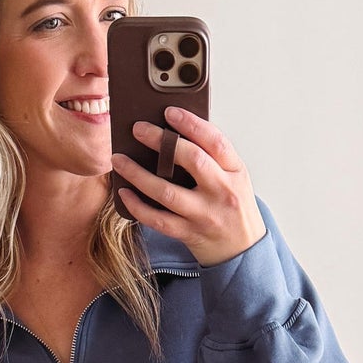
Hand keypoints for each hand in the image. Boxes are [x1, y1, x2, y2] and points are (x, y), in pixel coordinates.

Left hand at [110, 106, 265, 266]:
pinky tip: (124, 192)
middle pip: (192, 160)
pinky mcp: (189, 233)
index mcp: (235, 172)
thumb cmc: (234, 208)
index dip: (192, 123)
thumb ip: (213, 158)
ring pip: (167, 192)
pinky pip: (158, 219)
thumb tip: (174, 132)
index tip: (169, 112)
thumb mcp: (234, 178)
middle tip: (138, 129)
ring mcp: (205, 215)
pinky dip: (138, 206)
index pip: (215, 141)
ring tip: (119, 160)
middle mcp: (222, 192)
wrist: (243, 250)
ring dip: (138, 174)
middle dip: (161, 141)